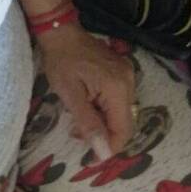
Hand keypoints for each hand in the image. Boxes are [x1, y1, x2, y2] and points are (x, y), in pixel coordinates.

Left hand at [37, 21, 136, 156]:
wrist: (61, 32)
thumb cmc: (61, 62)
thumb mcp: (70, 95)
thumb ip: (88, 124)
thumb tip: (104, 152)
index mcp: (117, 88)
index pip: (122, 130)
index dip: (109, 147)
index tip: (91, 159)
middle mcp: (129, 81)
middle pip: (124, 122)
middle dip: (103, 134)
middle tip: (77, 133)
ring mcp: (127, 74)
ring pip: (120, 112)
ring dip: (102, 122)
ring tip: (78, 120)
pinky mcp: (122, 71)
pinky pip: (118, 99)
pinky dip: (104, 108)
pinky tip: (87, 105)